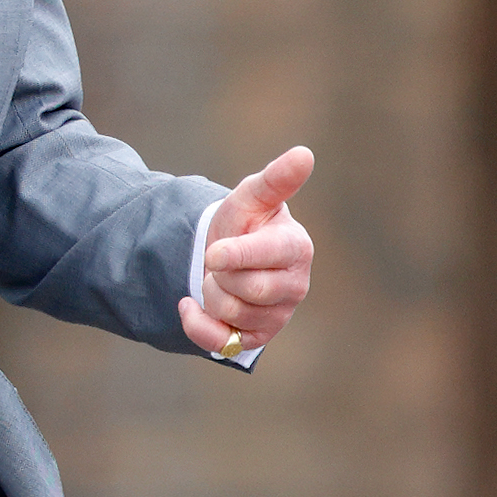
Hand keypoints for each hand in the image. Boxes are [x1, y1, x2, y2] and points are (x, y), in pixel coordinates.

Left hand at [182, 144, 315, 360]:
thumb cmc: (245, 222)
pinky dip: (196, 323)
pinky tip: (191, 306)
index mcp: (297, 248)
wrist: (225, 255)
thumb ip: (275, 179)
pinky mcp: (257, 338)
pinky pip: (220, 343)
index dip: (235, 255)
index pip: (267, 258)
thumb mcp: (252, 196)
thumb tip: (304, 153)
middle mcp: (295, 286)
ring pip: (230, 313)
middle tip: (220, 259)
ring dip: (210, 292)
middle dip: (221, 274)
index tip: (214, 251)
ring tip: (221, 277)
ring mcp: (278, 315)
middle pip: (248, 290)